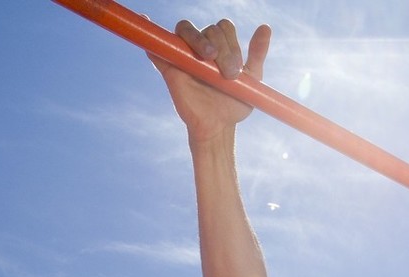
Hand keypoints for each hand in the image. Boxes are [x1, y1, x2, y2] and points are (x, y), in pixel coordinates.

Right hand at [150, 19, 271, 142]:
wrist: (219, 126)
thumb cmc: (235, 103)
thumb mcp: (253, 78)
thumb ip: (257, 53)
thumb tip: (265, 28)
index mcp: (220, 45)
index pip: (223, 29)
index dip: (231, 43)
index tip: (236, 69)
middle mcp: (201, 46)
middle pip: (207, 29)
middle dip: (221, 47)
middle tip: (228, 73)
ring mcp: (184, 54)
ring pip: (185, 30)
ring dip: (197, 39)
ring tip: (206, 57)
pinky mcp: (169, 67)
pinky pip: (157, 47)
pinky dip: (149, 32)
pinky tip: (143, 20)